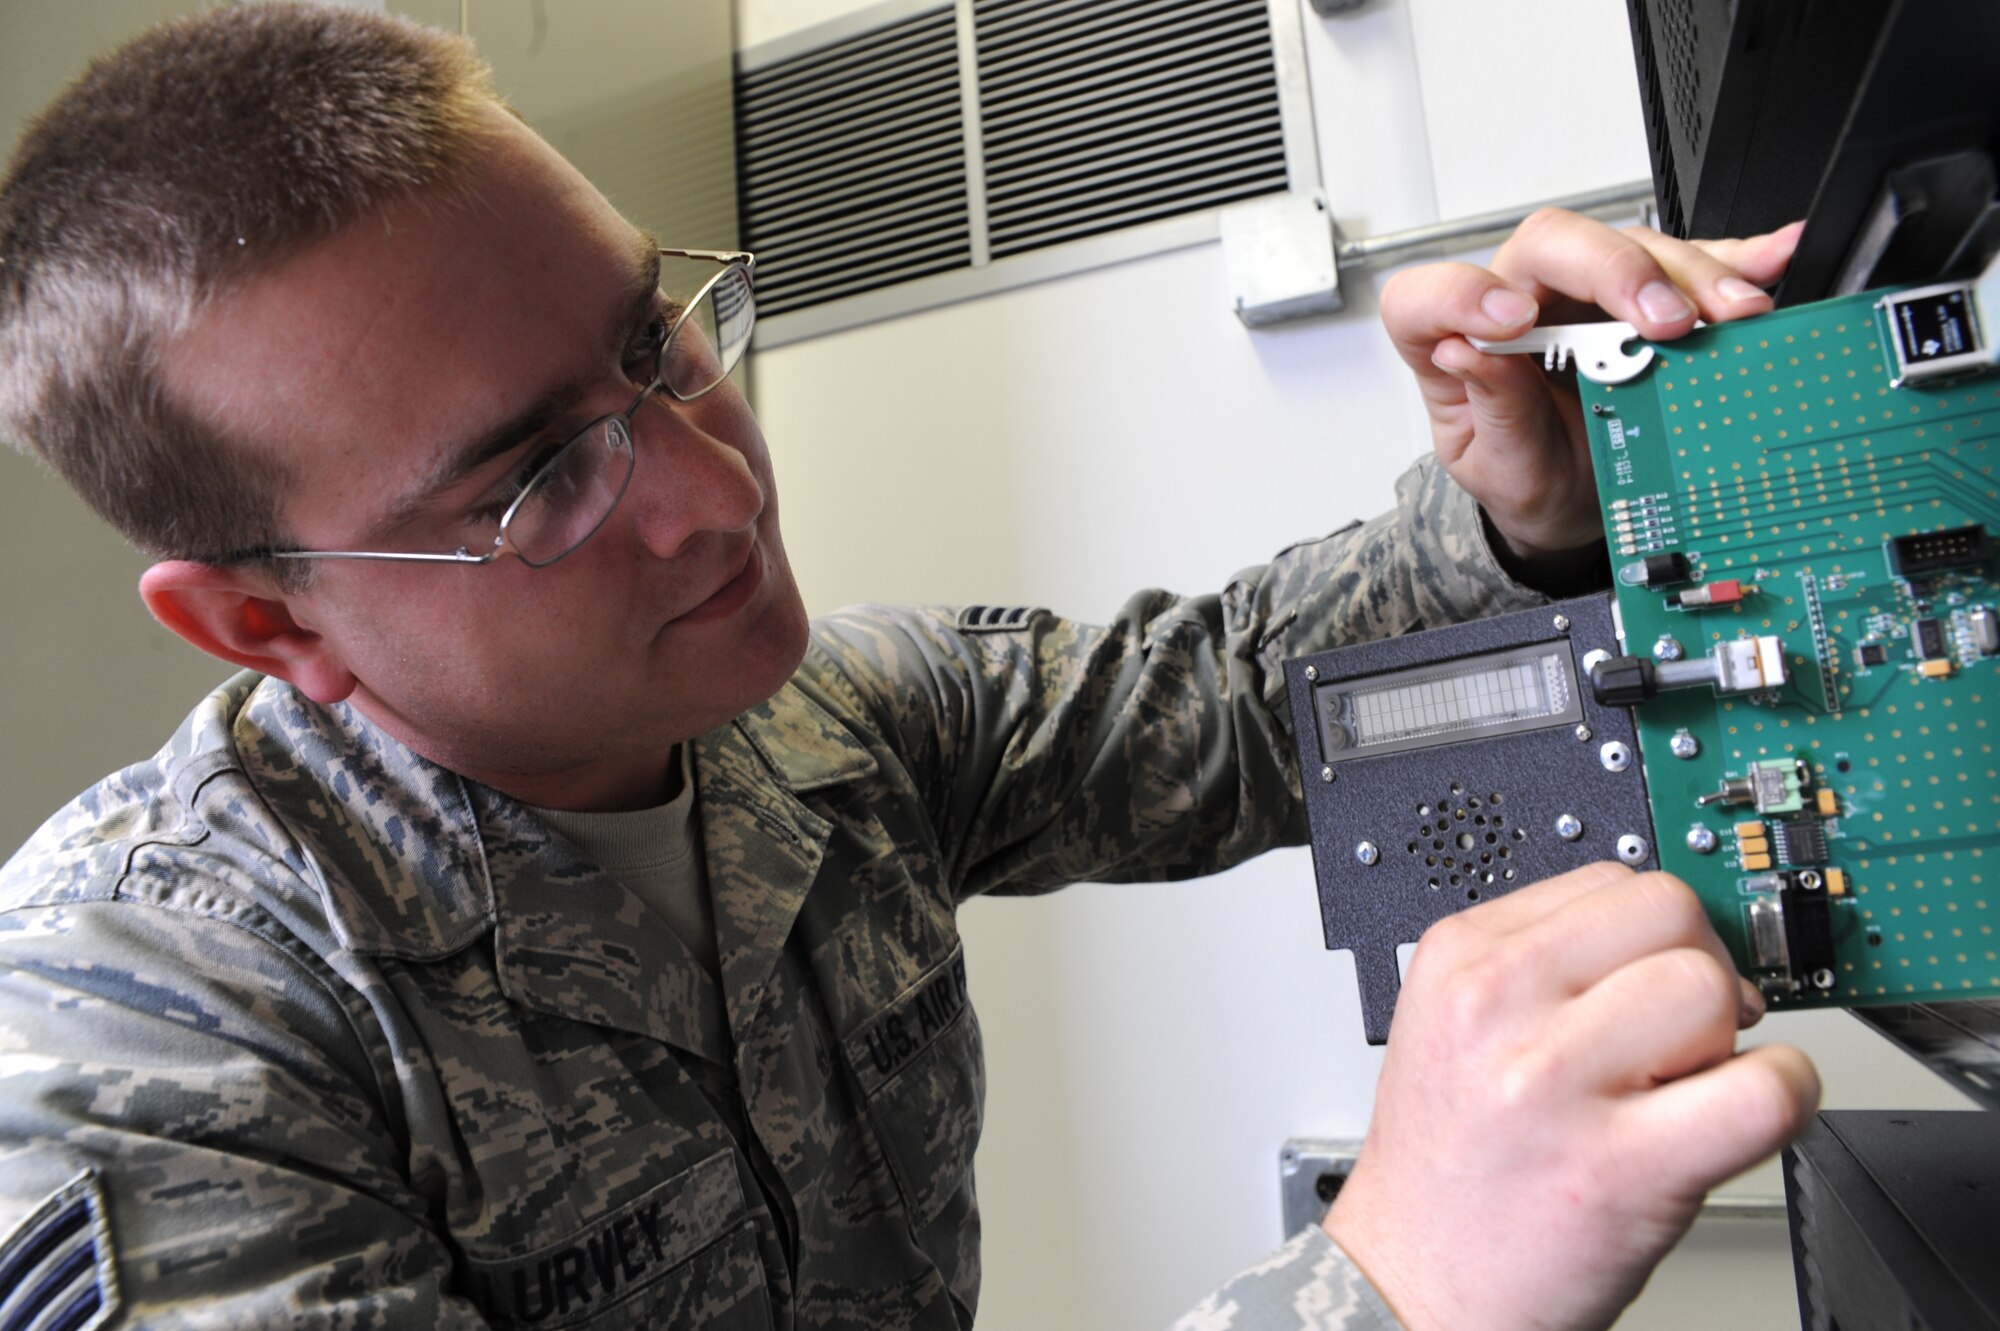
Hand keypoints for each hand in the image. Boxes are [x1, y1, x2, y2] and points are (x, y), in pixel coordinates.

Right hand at [1323, 863, 1819, 1330]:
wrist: (1412, 1285)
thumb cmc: (1450, 1168)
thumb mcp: (1458, 1027)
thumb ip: (1548, 965)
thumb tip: (1681, 932)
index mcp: (1460, 961)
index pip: (1612, 880)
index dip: (1655, 934)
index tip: (1654, 980)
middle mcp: (1496, 1008)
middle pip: (1671, 915)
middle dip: (1696, 968)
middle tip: (1678, 1035)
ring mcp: (1552, 1085)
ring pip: (1711, 987)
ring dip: (1728, 1038)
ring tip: (1679, 1089)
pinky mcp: (1620, 1168)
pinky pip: (1762, 1091)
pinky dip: (1782, 1097)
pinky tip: (1733, 1120)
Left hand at [1379, 210, 1802, 562]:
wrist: (1574, 502)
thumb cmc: (1526, 477)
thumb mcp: (1502, 469)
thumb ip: (1494, 411)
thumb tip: (1472, 353)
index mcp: (1448, 341)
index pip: (1429, 295)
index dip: (1464, 295)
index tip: (1516, 323)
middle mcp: (1511, 299)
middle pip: (1553, 244)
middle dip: (1617, 273)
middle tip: (1666, 323)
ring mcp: (1576, 292)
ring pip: (1628, 247)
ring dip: (1689, 275)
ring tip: (1732, 314)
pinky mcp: (1636, 297)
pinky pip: (1683, 263)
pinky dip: (1730, 262)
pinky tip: (1767, 261)